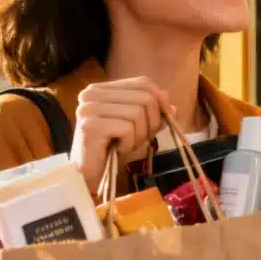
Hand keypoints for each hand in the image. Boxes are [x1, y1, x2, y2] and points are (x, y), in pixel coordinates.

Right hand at [70, 76, 171, 193]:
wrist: (90, 177)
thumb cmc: (114, 150)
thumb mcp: (140, 128)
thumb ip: (155, 114)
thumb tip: (172, 106)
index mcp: (102, 89)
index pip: (142, 82)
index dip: (159, 99)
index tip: (164, 119)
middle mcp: (92, 93)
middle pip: (144, 97)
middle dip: (151, 122)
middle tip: (139, 139)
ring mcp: (89, 109)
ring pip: (137, 113)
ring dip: (139, 135)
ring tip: (125, 145)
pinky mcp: (90, 126)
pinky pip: (127, 128)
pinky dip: (129, 143)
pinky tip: (117, 150)